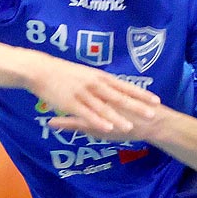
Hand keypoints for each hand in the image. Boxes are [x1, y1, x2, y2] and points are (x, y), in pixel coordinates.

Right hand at [28, 53, 159, 139]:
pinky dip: (98, 121)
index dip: (141, 94)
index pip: (125, 86)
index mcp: (100, 77)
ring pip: (104, 107)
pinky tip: (108, 128)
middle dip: (136, 106)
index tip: (156, 100)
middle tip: (152, 114)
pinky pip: (87, 113)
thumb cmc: (64, 72)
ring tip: (131, 126)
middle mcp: (95, 84)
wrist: (40, 69)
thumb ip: (101, 82)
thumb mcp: (87, 74)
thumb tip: (115, 86)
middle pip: (119, 97)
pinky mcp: (70, 103)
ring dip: (118, 117)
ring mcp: (83, 93)